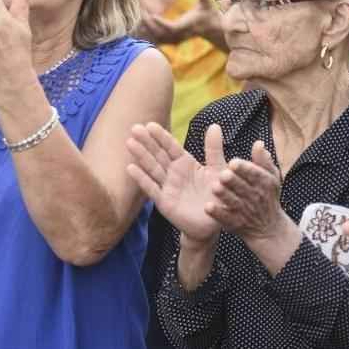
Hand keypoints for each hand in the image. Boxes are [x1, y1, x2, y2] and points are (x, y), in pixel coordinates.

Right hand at [126, 123, 226, 244]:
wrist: (213, 224)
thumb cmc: (217, 196)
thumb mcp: (218, 170)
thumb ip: (214, 149)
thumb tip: (214, 125)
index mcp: (186, 163)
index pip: (171, 146)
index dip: (161, 136)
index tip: (150, 124)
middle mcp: (174, 173)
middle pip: (158, 154)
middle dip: (146, 142)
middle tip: (134, 128)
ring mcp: (167, 187)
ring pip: (152, 168)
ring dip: (141, 156)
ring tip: (129, 142)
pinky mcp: (164, 202)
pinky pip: (152, 188)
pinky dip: (141, 178)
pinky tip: (130, 168)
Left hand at [140, 0, 219, 46]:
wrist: (211, 28)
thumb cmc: (208, 13)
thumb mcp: (207, 3)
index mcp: (186, 26)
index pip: (171, 27)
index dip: (161, 22)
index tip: (152, 15)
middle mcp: (180, 34)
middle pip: (161, 34)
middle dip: (150, 26)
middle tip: (141, 14)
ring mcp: (176, 39)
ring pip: (159, 38)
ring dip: (148, 29)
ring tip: (140, 18)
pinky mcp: (173, 40)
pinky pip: (159, 39)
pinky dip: (151, 32)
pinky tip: (143, 23)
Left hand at [205, 140, 291, 242]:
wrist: (268, 227)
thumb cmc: (267, 195)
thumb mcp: (271, 177)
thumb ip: (263, 160)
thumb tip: (259, 143)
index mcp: (264, 183)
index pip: (255, 174)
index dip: (244, 169)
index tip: (233, 162)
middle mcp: (255, 197)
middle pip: (243, 188)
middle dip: (233, 181)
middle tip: (222, 174)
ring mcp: (245, 211)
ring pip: (234, 202)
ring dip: (225, 196)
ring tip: (214, 187)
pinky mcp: (235, 223)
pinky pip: (226, 218)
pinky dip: (217, 213)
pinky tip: (207, 207)